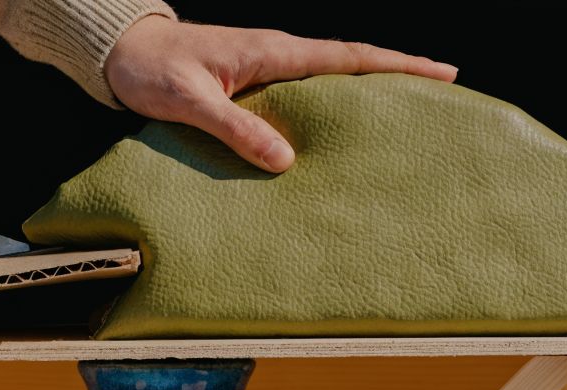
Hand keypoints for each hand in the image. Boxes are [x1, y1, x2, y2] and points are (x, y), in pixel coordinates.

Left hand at [106, 17, 457, 172]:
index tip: (444, 73)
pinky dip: (330, 107)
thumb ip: (235, 128)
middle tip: (444, 98)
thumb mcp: (190, 101)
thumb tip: (285, 160)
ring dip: (367, 95)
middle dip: (399, 78)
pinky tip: (339, 132)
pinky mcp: (251, 85)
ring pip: (330, 81)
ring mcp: (266, 70)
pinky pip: (302, 95)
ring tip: (406, 120)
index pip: (349, 57)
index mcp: (272, 52)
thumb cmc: (151, 71)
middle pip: (351, 66)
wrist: (121, 54)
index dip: (398, 65)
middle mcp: (277, 56)